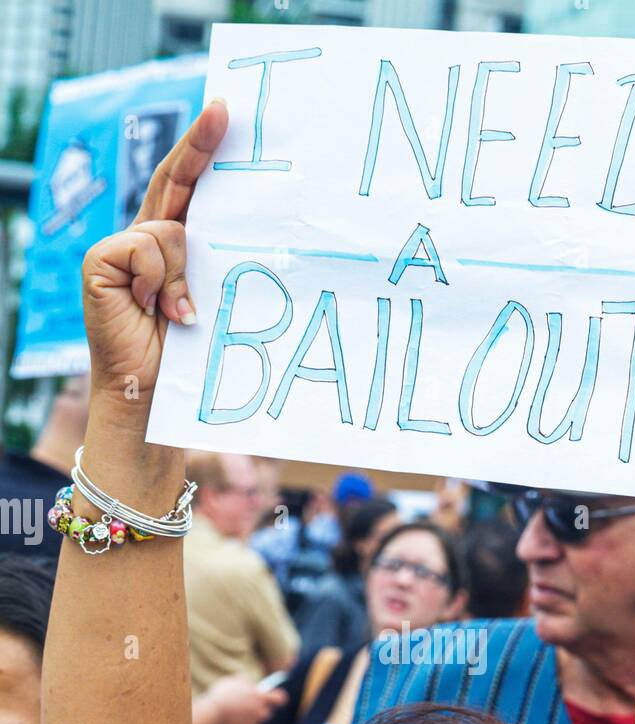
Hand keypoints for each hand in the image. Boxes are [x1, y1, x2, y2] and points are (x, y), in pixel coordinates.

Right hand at [81, 101, 227, 400]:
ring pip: (168, 228)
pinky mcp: (101, 260)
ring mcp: (119, 248)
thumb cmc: (181, 353)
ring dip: (182, 273)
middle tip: (225, 112)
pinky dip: (158, 279)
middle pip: (171, 180)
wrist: (147, 391)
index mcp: (170, 243)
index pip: (185, 185)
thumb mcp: (204, 299)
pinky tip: (155, 309)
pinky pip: (144, 248)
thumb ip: (204, 262)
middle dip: (199, 147)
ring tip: (179, 313)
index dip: (202, 149)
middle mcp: (144, 238)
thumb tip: (206, 236)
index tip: (226, 113)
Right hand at [193, 676, 287, 723]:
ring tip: (232, 717)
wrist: (210, 717)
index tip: (278, 700)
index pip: (280, 699)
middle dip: (258, 712)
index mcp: (260, 698)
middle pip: (266, 713)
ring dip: (246, 722)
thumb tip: (250, 684)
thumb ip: (244, 682)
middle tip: (246, 709)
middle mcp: (260, 714)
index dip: (279, 699)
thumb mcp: (232, 682)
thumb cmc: (221, 697)